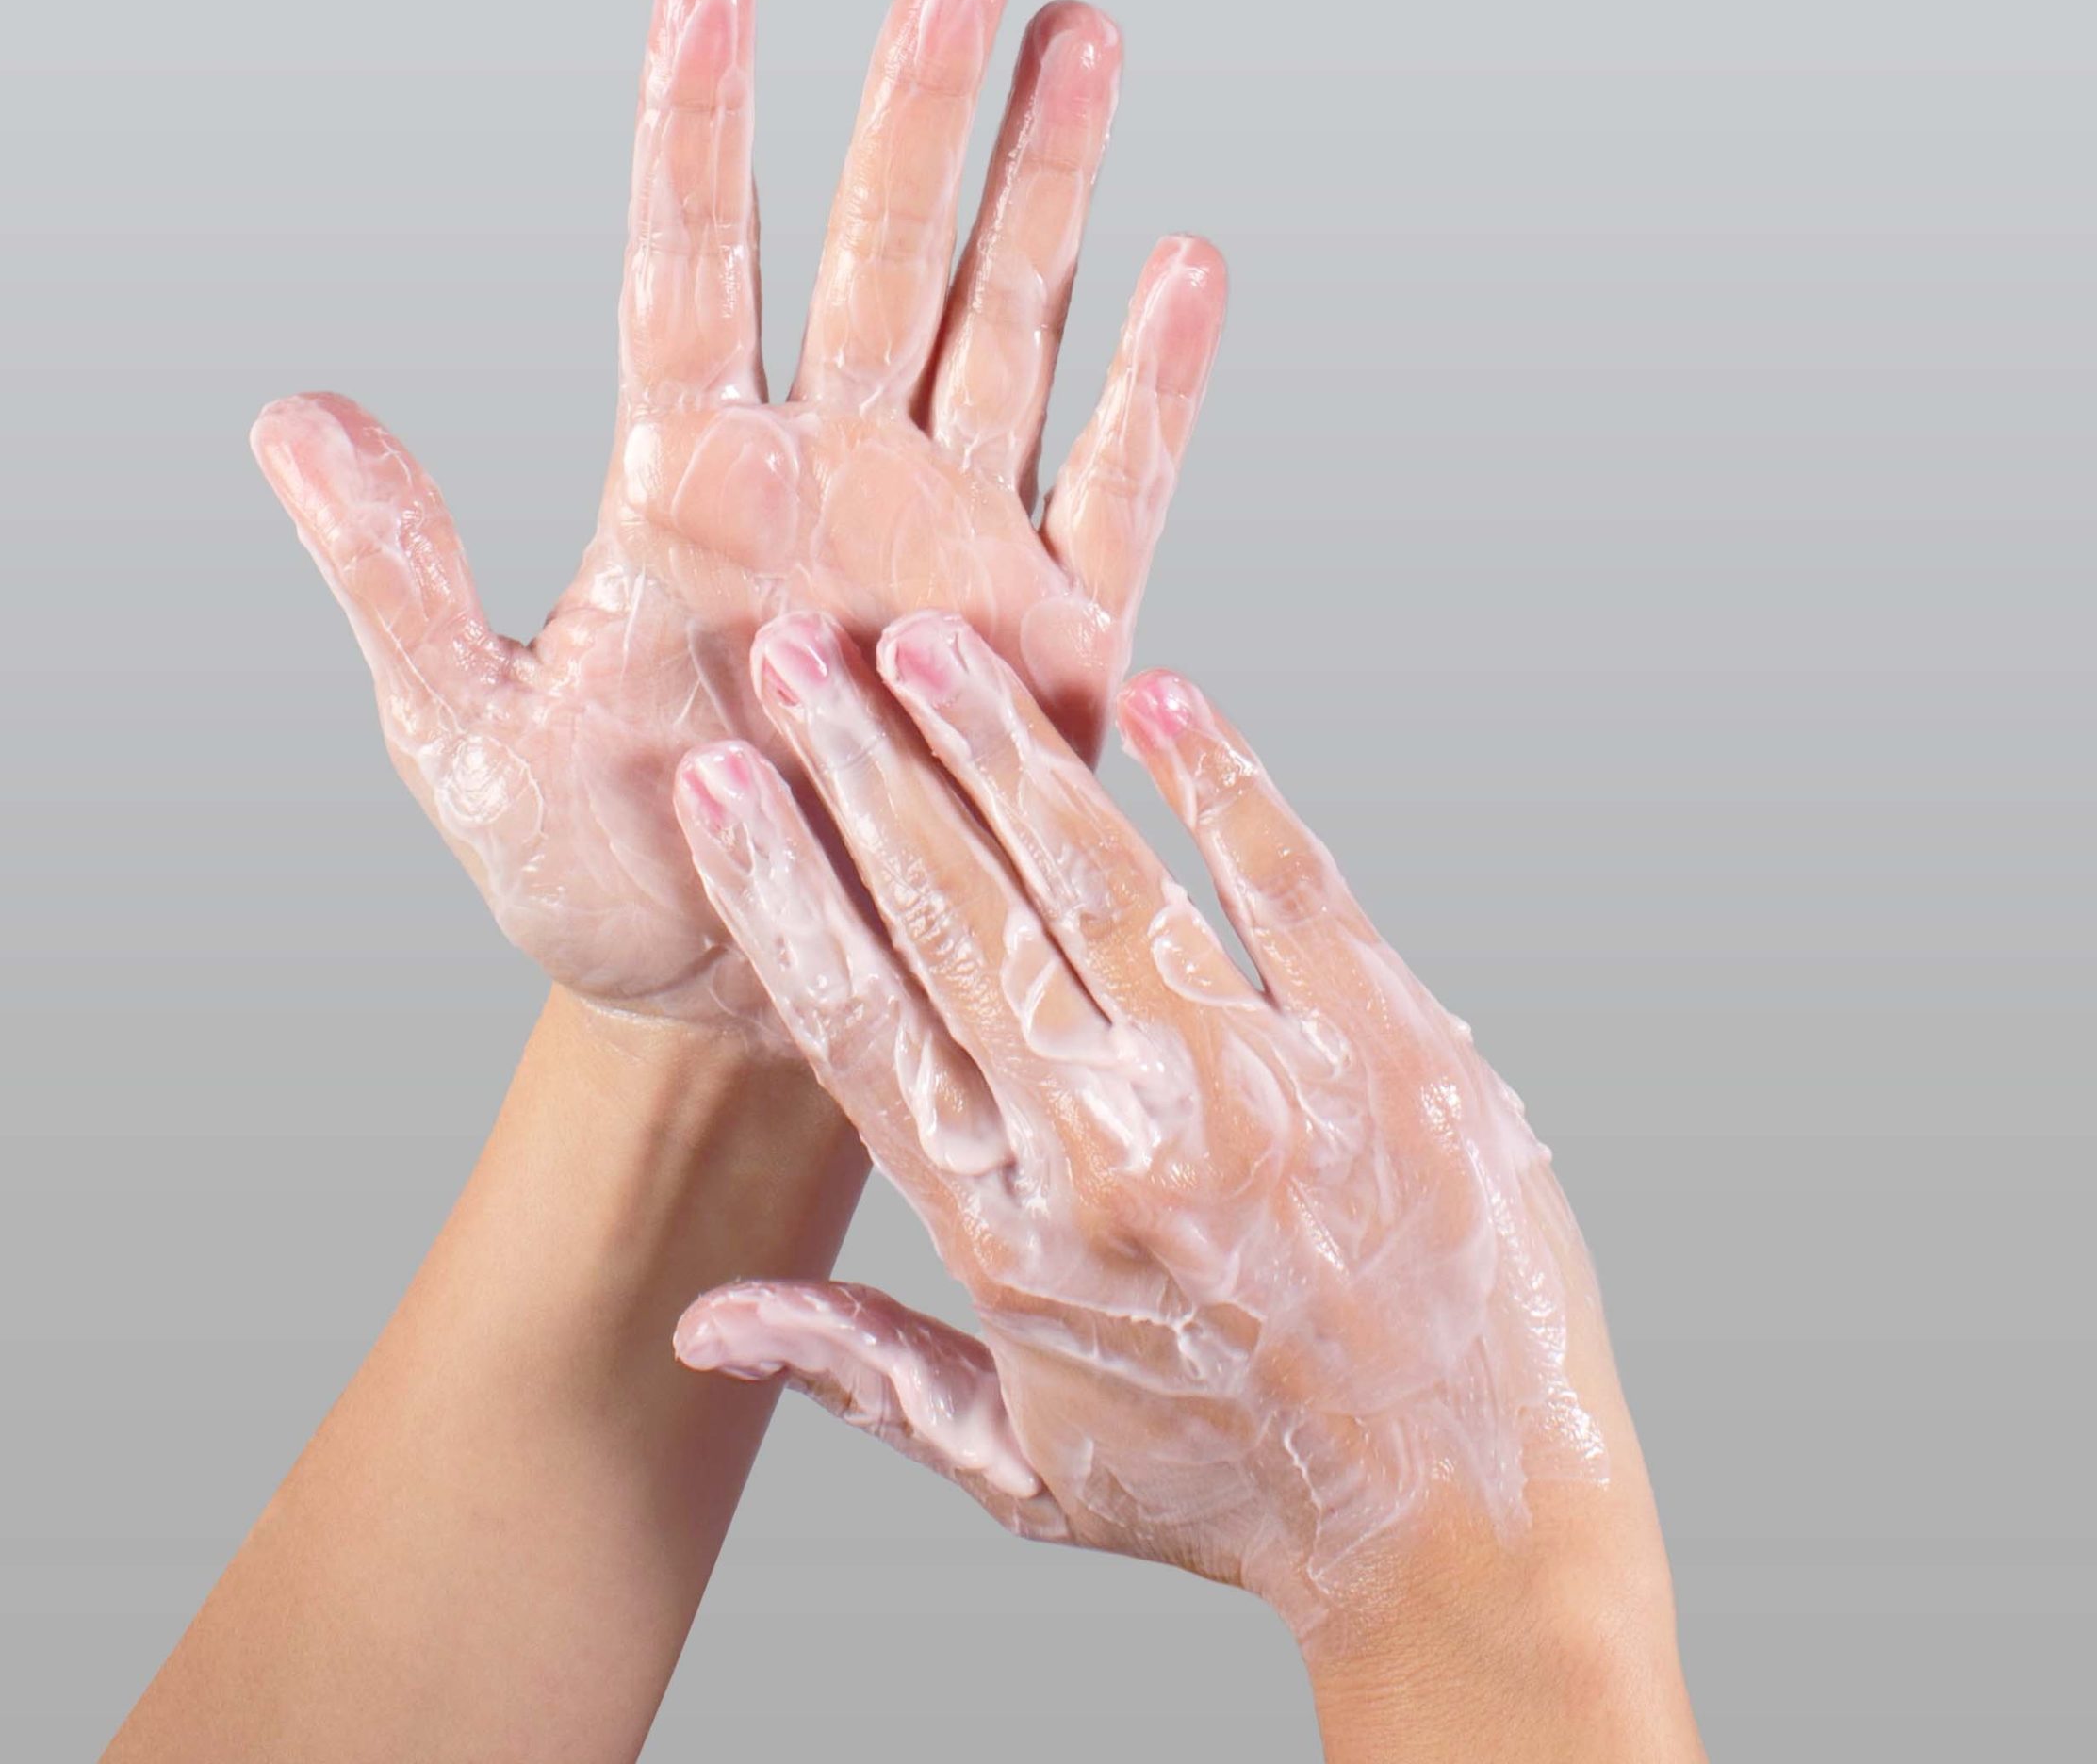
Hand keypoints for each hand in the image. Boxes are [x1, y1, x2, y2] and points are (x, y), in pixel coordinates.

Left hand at [249, 0, 1224, 1023]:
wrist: (750, 998)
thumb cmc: (600, 870)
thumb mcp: (469, 742)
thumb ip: (400, 580)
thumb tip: (289, 415)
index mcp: (686, 485)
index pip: (691, 266)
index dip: (700, 127)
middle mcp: (829, 474)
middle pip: (881, 257)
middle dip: (919, 105)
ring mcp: (951, 538)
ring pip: (1007, 327)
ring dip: (1047, 190)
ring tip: (1078, 35)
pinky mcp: (1055, 633)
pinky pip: (1112, 490)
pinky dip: (1149, 388)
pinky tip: (1185, 262)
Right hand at [668, 610, 1686, 1706]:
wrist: (1473, 1534)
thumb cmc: (1235, 1491)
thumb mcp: (1024, 1463)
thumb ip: (859, 1367)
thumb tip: (702, 1326)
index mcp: (1016, 1234)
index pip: (859, 1022)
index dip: (777, 888)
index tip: (716, 781)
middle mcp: (1122, 1145)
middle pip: (958, 914)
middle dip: (861, 770)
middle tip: (797, 653)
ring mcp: (1261, 1085)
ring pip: (1100, 873)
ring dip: (1001, 744)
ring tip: (929, 642)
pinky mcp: (1387, 1045)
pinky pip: (1284, 879)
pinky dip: (1216, 781)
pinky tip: (1155, 696)